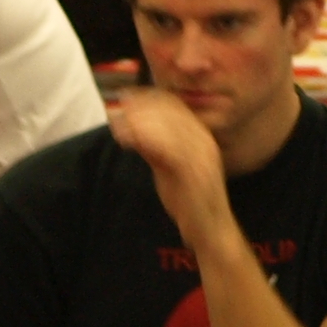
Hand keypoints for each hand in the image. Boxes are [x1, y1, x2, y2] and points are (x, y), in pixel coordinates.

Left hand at [103, 86, 227, 225]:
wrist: (210, 229)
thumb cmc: (190, 199)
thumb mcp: (167, 166)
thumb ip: (153, 146)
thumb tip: (131, 127)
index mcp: (202, 138)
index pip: (176, 106)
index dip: (148, 98)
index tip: (125, 97)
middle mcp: (205, 143)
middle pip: (171, 112)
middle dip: (139, 108)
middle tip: (116, 110)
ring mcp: (202, 157)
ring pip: (168, 126)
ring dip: (138, 122)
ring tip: (117, 126)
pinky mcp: (194, 171)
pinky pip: (168, 148)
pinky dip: (143, 140)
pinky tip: (126, 141)